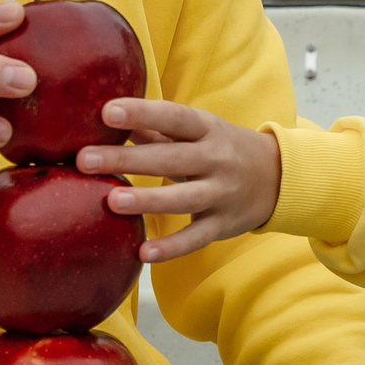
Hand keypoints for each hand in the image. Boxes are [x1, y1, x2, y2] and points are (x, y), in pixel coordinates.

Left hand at [74, 97, 279, 259]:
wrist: (279, 177)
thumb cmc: (224, 149)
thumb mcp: (200, 132)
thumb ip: (158, 129)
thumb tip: (109, 118)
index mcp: (209, 129)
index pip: (174, 117)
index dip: (142, 113)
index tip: (107, 112)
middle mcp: (217, 159)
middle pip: (170, 158)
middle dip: (127, 159)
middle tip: (85, 159)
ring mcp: (222, 193)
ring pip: (183, 199)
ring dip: (147, 200)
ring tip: (111, 202)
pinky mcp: (223, 224)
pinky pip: (195, 238)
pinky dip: (171, 247)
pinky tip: (142, 252)